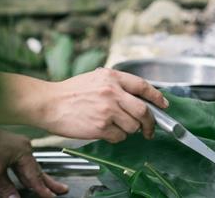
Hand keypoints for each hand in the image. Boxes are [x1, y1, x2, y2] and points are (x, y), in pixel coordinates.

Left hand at [0, 121, 67, 197]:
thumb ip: (6, 187)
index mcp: (23, 152)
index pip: (35, 176)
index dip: (43, 190)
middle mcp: (24, 147)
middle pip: (38, 169)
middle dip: (49, 182)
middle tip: (62, 190)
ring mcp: (18, 146)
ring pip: (30, 166)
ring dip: (38, 178)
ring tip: (48, 187)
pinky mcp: (11, 146)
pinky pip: (23, 163)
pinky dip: (27, 172)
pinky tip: (27, 178)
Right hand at [41, 67, 168, 142]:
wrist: (50, 103)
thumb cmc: (71, 92)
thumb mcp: (95, 78)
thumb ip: (116, 85)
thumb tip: (137, 97)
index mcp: (112, 77)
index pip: (143, 86)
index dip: (157, 97)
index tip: (164, 105)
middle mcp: (112, 92)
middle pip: (143, 111)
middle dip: (150, 123)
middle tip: (149, 129)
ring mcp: (107, 110)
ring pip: (133, 126)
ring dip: (129, 130)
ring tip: (116, 126)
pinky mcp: (101, 126)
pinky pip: (119, 136)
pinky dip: (116, 137)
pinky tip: (105, 131)